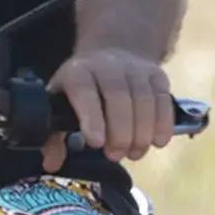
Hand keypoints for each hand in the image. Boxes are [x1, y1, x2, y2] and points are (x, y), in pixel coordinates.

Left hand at [42, 48, 174, 170]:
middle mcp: (108, 66)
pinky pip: (164, 99)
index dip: (91, 116)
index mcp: (78, 72)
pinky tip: (157, 141)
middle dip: (120, 132)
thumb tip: (51, 164)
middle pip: (119, 97)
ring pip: (144, 100)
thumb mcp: (61, 100)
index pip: (84, 90)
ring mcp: (136, 69)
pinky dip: (163, 123)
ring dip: (142, 132)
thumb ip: (53, 133)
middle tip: (115, 155)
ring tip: (135, 153)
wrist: (114, 51)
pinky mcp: (158, 75)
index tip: (95, 143)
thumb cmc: (83, 86)